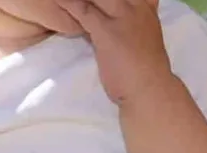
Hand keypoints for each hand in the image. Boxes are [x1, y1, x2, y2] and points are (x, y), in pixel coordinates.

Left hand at [55, 0, 170, 104]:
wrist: (149, 91)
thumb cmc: (145, 73)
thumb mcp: (145, 40)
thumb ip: (132, 27)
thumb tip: (115, 28)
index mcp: (146, 7)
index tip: (100, 1)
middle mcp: (136, 6)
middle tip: (82, 2)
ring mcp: (122, 17)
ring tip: (59, 0)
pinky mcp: (106, 31)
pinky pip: (83, 11)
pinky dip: (68, 4)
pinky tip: (57, 0)